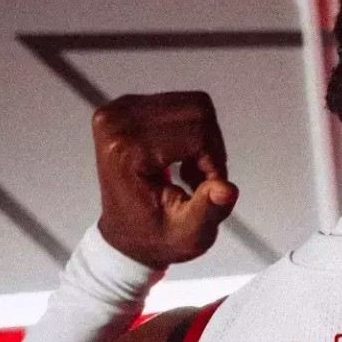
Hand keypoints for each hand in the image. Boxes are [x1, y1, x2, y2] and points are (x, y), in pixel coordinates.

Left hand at [92, 91, 238, 267]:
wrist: (126, 233)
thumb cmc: (155, 236)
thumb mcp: (188, 235)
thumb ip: (207, 211)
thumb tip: (226, 190)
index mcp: (124, 150)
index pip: (196, 133)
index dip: (213, 162)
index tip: (203, 190)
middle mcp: (116, 121)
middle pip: (197, 112)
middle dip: (210, 149)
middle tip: (199, 182)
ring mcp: (119, 109)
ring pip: (194, 106)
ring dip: (203, 142)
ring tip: (188, 173)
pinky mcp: (128, 105)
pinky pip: (182, 105)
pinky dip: (192, 133)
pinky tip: (179, 159)